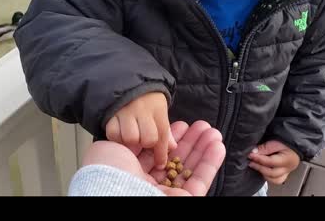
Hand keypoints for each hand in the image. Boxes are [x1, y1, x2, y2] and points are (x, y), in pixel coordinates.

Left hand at [85, 120, 225, 195]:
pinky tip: (217, 144)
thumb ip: (124, 138)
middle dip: (190, 142)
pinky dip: (211, 163)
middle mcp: (148, 185)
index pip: (154, 155)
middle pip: (175, 161)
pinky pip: (201, 181)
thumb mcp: (109, 146)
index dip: (168, 138)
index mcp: (129, 174)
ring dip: (203, 149)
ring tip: (212, 131)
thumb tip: (137, 133)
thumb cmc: (107, 172)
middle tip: (201, 125)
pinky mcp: (185, 200)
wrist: (115, 193)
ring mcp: (167, 194)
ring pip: (190, 170)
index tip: (180, 124)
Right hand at [105, 92, 175, 169]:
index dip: (161, 152)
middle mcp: (141, 109)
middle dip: (145, 143)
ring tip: (130, 135)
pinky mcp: (110, 113)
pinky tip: (119, 132)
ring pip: (130, 138)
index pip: (162, 135)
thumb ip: (164, 129)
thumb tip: (172, 147)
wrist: (126, 77)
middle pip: (147, 139)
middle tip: (141, 141)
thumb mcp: (159, 109)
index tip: (160, 163)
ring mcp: (125, 111)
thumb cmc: (146, 98)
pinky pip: (113, 133)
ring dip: (130, 141)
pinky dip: (116, 136)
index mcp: (157, 109)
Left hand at [247, 140, 299, 184]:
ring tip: (256, 166)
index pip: (271, 162)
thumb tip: (253, 152)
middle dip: (259, 167)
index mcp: (288, 159)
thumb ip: (265, 148)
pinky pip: (277, 180)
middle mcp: (288, 168)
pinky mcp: (284, 174)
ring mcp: (287, 172)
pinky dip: (268, 177)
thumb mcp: (275, 142)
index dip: (259, 159)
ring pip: (275, 180)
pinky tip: (262, 170)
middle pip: (272, 173)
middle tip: (251, 162)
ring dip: (264, 174)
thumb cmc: (286, 141)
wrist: (293, 142)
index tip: (250, 155)